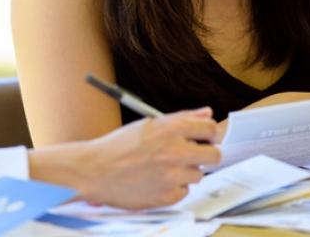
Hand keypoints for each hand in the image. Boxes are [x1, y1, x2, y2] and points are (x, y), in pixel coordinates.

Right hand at [80, 107, 219, 208]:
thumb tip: (207, 113)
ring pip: (198, 174)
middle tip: (193, 156)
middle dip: (207, 155)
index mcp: (171, 129)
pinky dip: (174, 187)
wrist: (95, 170)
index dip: (210, 134)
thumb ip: (183, 118)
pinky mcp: (168, 196)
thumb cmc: (119, 146)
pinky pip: (184, 191)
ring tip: (164, 167)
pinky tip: (157, 180)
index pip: (211, 129)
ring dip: (186, 172)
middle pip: (214, 155)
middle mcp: (175, 151)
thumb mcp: (150, 124)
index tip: (207, 138)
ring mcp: (172, 175)